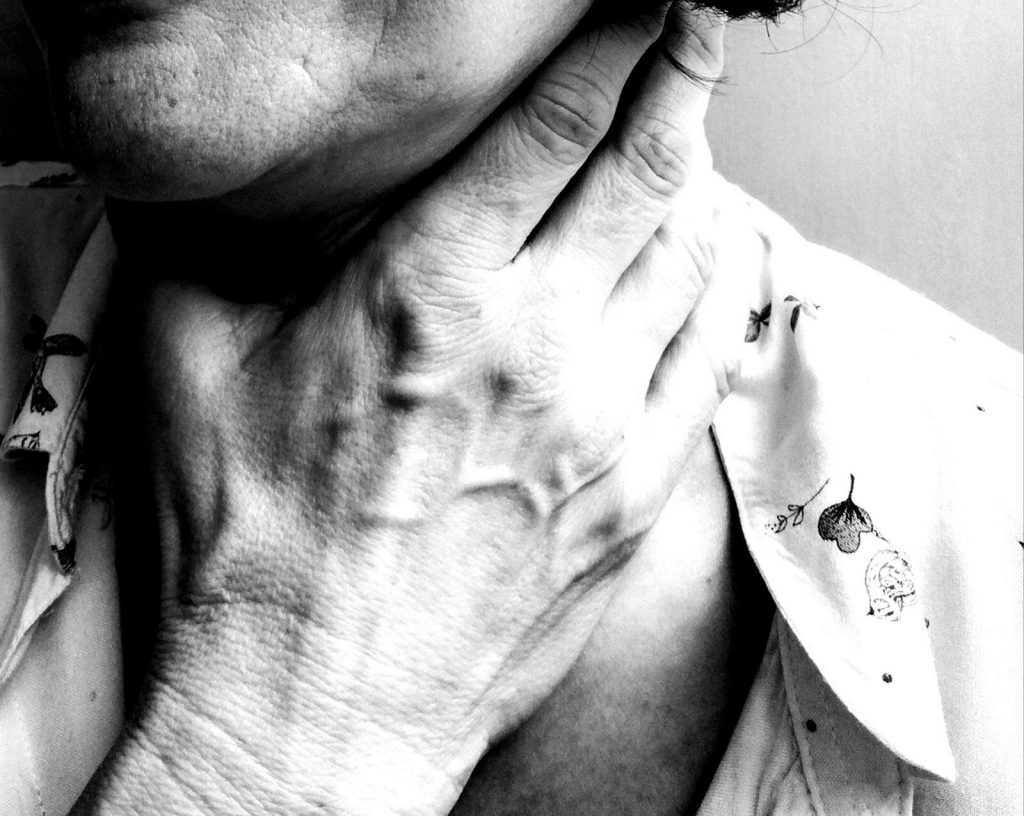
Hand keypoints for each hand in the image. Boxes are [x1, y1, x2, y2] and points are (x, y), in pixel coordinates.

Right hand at [78, 6, 732, 814]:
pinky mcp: (634, 492)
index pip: (553, 127)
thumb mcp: (189, 369)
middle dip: (681, 80)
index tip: (643, 12)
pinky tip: (718, 261)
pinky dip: (724, 291)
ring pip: (693, 258)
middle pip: (647, 169)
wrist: (321, 700)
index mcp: (427, 291)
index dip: (610, 48)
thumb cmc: (252, 550)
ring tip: (692, 141)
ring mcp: (603, 421)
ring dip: (700, 181)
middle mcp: (536, 343)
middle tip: (696, 34)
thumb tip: (207, 198)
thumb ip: (209, 257)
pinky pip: (710, 359)